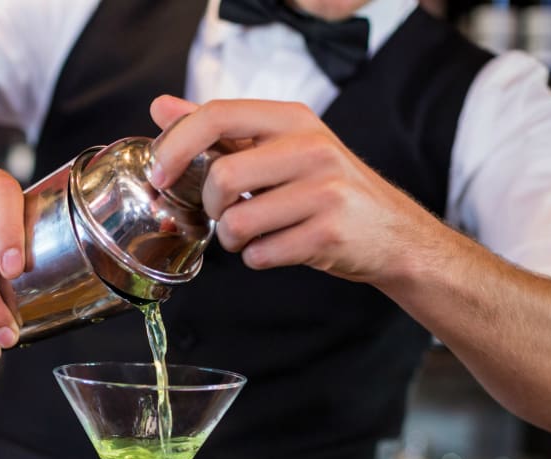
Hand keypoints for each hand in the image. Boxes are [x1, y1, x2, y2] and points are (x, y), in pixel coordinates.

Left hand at [148, 95, 438, 284]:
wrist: (391, 233)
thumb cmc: (325, 189)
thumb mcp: (278, 146)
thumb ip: (220, 130)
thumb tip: (162, 108)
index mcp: (292, 119)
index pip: (217, 115)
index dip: (175, 146)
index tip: (159, 174)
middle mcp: (312, 148)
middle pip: (222, 178)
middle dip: (212, 207)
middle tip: (228, 212)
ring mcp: (325, 190)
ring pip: (236, 223)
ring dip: (234, 239)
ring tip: (258, 232)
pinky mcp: (329, 233)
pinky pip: (261, 254)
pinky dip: (259, 258)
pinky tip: (281, 247)